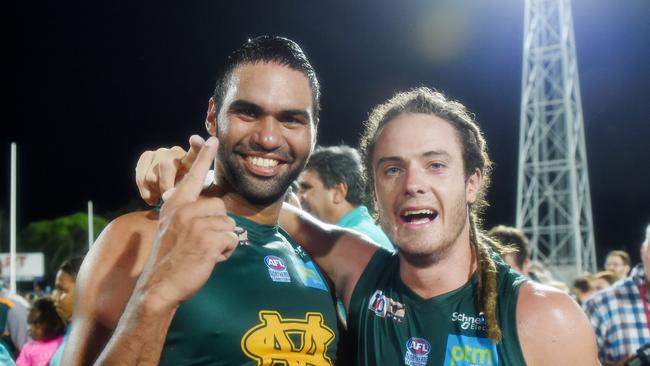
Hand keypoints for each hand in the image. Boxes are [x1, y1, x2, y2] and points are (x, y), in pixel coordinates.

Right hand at [138, 136, 237, 309]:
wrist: (159, 286)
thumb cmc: (170, 259)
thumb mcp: (172, 229)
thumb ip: (189, 215)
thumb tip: (213, 209)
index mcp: (175, 205)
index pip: (192, 176)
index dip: (204, 156)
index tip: (212, 138)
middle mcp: (184, 209)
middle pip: (221, 206)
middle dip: (219, 226)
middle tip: (202, 244)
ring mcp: (196, 223)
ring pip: (228, 224)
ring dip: (222, 241)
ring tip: (204, 252)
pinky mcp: (208, 238)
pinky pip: (231, 239)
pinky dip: (226, 252)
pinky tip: (209, 260)